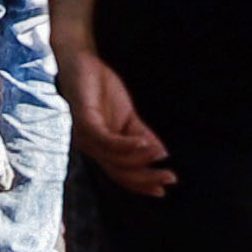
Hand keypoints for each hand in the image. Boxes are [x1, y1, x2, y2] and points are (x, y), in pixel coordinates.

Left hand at [66, 49, 172, 195]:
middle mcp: (91, 148)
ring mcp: (86, 136)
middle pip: (119, 173)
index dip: (142, 184)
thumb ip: (142, 135)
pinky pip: (106, 140)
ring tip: (161, 157)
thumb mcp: (127, 116)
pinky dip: (126, 145)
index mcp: (101, 149)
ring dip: (140, 160)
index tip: (163, 190)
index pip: (121, 174)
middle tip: (169, 178)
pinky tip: (144, 144)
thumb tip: (162, 154)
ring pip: (114, 159)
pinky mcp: (84, 121)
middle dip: (145, 178)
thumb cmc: (100, 88)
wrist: (81, 61)